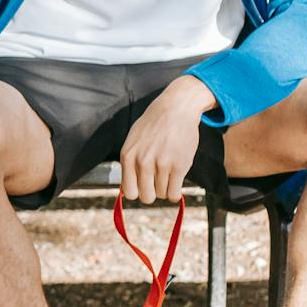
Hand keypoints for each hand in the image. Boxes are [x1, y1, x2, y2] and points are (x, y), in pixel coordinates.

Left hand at [120, 75, 215, 202]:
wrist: (176, 109)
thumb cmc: (154, 126)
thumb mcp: (133, 141)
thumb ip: (129, 163)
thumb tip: (126, 192)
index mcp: (128, 156)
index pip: (129, 192)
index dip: (138, 192)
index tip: (145, 185)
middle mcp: (142, 162)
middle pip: (146, 197)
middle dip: (153, 193)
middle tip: (158, 182)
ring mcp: (161, 164)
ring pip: (162, 194)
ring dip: (166, 188)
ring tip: (169, 173)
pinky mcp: (179, 166)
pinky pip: (175, 193)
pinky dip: (176, 193)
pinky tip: (177, 182)